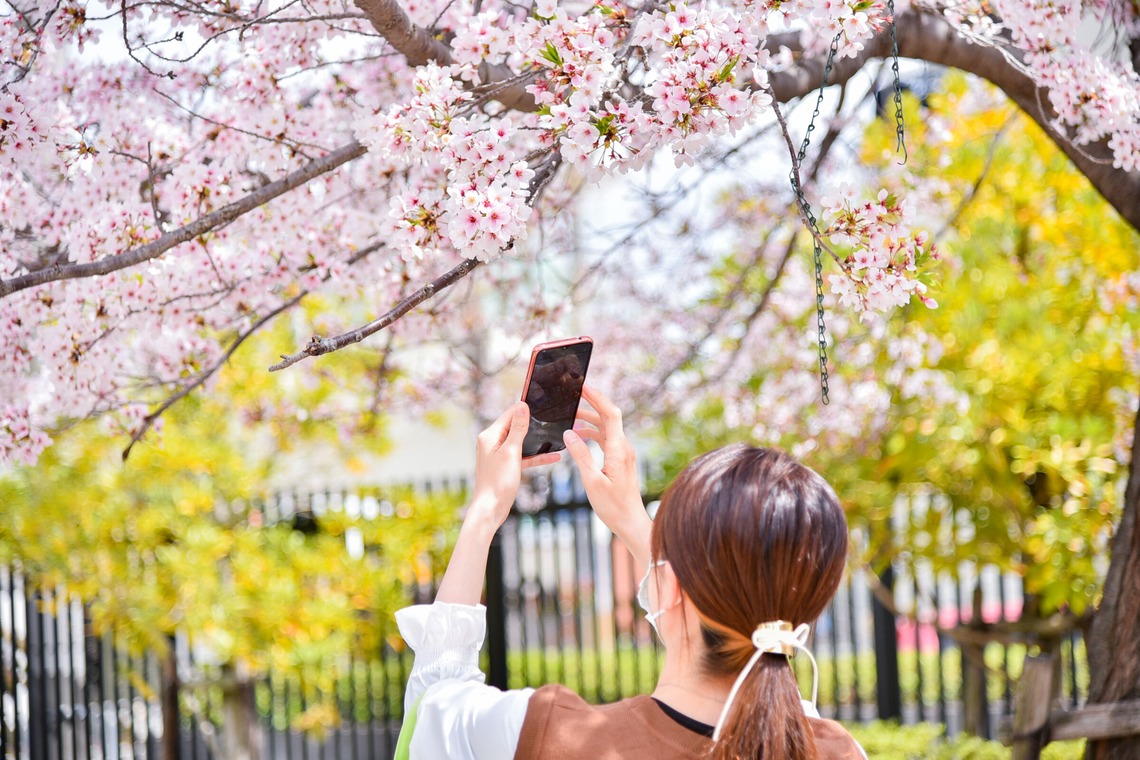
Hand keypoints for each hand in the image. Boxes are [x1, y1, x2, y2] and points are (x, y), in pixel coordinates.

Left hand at [470, 402, 559, 529]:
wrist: (491, 509)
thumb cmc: (497, 482)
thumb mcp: (511, 452)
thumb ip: (518, 429)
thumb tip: (522, 406)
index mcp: (490, 435)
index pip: (509, 414)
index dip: (524, 408)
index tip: (542, 402)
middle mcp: (492, 442)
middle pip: (515, 426)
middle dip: (533, 424)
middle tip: (552, 418)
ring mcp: (499, 454)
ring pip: (521, 442)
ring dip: (537, 441)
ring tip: (555, 435)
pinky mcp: (506, 465)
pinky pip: (523, 456)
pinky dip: (536, 456)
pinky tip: (553, 456)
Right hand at [562, 385, 651, 567]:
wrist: (630, 522)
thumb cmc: (613, 506)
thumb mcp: (592, 481)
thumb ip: (581, 456)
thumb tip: (569, 433)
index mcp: (618, 450)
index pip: (611, 414)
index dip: (598, 398)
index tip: (584, 387)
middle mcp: (624, 448)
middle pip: (609, 417)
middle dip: (592, 404)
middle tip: (575, 395)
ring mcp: (624, 454)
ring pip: (607, 429)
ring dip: (591, 420)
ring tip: (571, 416)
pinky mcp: (621, 461)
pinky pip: (608, 440)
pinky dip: (594, 434)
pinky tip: (580, 436)